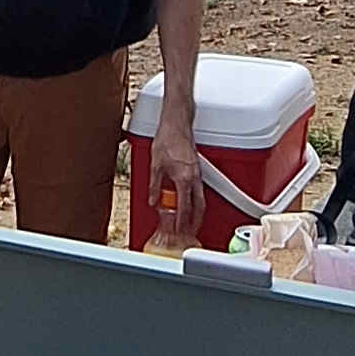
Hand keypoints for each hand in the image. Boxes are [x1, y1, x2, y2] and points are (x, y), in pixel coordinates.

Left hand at [153, 97, 201, 227]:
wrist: (176, 123)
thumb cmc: (167, 139)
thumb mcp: (155, 165)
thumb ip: (154, 186)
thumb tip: (153, 200)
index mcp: (184, 179)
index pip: (184, 207)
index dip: (182, 222)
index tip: (179, 231)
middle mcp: (194, 177)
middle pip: (199, 206)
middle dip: (195, 221)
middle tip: (190, 232)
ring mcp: (197, 173)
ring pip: (202, 198)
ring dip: (197, 212)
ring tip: (191, 221)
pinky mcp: (197, 168)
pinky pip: (199, 188)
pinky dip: (196, 199)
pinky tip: (190, 201)